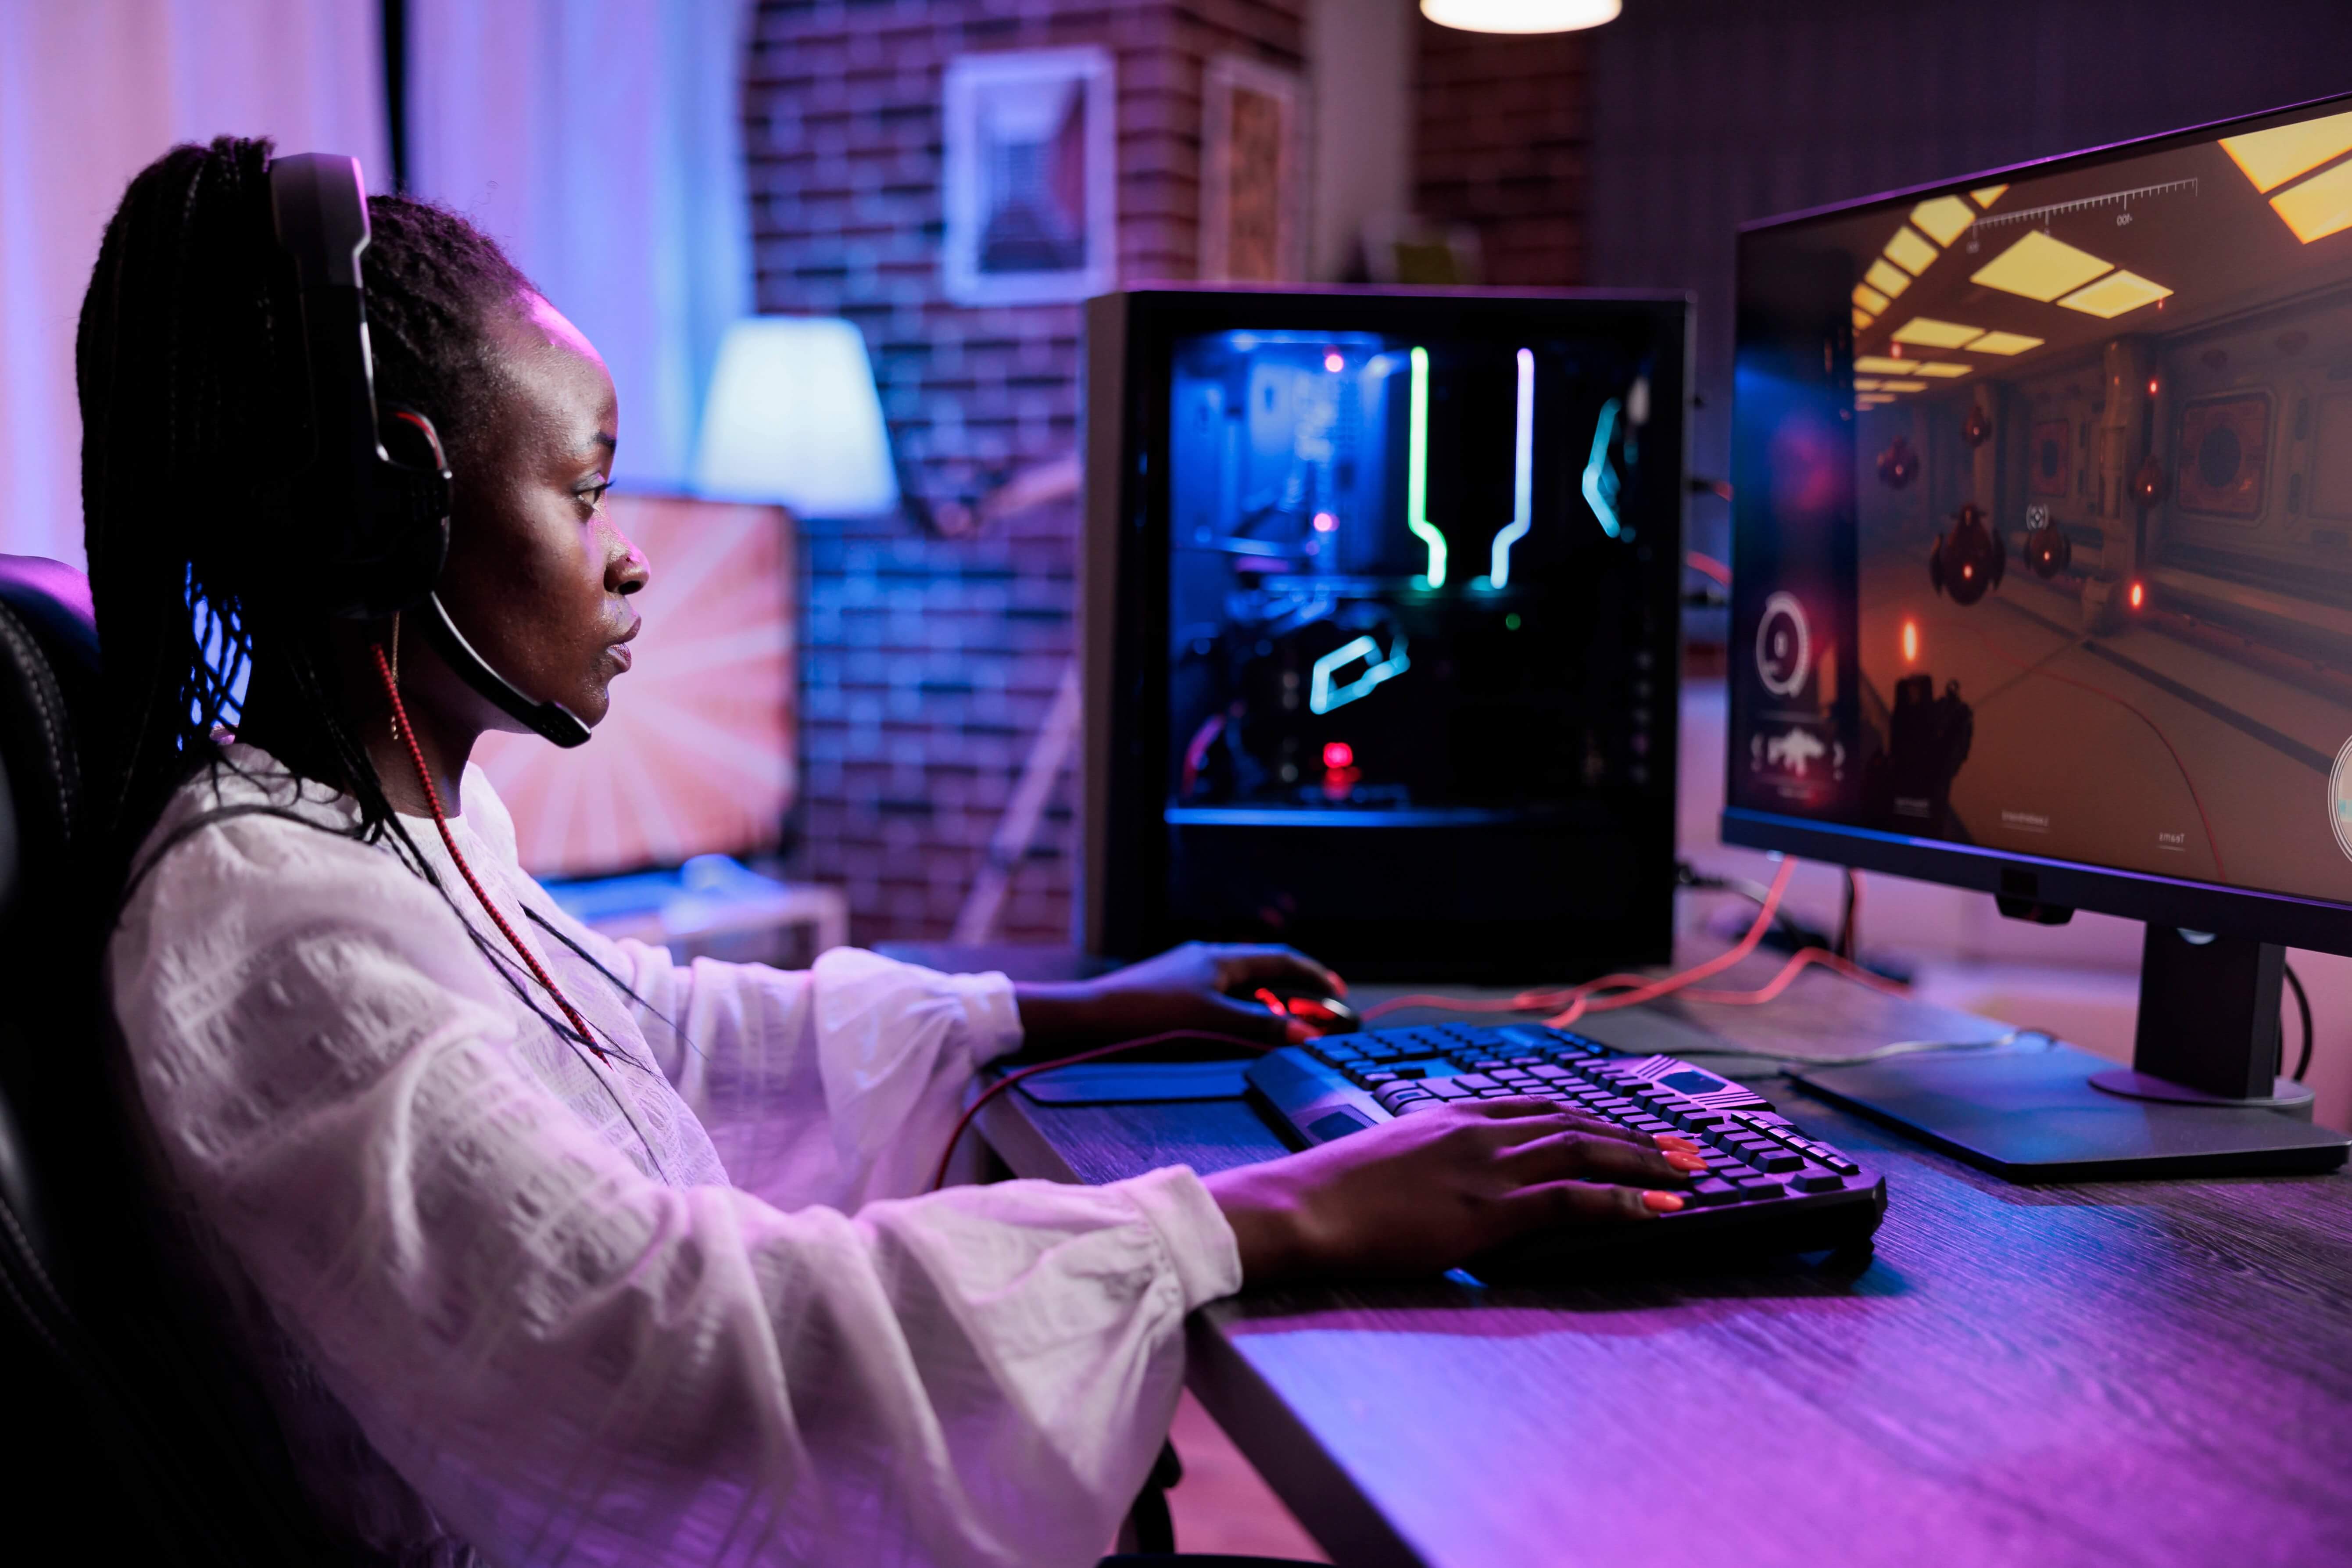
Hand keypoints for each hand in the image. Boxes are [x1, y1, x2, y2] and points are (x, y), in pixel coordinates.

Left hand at [1013, 941, 1345, 1053]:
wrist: (1088, 1018)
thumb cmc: (1149, 1014)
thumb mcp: (1213, 1021)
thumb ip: (1261, 1027)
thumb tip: (1306, 1033)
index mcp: (1221, 958)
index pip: (1281, 959)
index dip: (1313, 975)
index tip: (1336, 992)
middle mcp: (1205, 959)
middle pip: (1263, 971)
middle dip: (1293, 991)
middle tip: (1315, 1014)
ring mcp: (1186, 975)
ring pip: (1239, 987)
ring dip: (1266, 1005)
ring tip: (1282, 1029)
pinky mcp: (1170, 994)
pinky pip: (1218, 998)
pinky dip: (1239, 1013)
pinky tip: (1236, 1033)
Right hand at [1204, 1099, 1703, 1281]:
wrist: (1303, 1208)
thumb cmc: (1332, 1193)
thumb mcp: (1390, 1159)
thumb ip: (1430, 1160)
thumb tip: (1448, 1181)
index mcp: (1453, 1115)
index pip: (1540, 1105)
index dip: (1592, 1116)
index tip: (1628, 1127)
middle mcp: (1479, 1131)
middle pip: (1575, 1121)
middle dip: (1634, 1136)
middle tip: (1680, 1150)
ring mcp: (1486, 1168)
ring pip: (1585, 1149)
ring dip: (1643, 1161)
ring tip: (1686, 1175)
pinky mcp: (1489, 1210)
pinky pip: (1573, 1199)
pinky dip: (1624, 1200)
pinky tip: (1658, 1207)